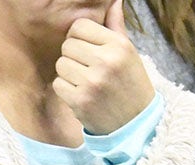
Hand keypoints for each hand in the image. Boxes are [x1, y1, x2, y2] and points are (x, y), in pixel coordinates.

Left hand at [53, 0, 154, 134]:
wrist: (136, 122)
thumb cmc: (130, 83)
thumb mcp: (128, 53)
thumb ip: (116, 27)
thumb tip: (113, 1)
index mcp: (119, 45)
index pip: (79, 27)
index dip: (77, 37)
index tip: (86, 49)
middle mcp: (106, 61)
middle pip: (67, 45)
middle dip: (72, 56)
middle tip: (86, 68)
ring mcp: (93, 81)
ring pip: (61, 64)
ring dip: (68, 73)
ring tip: (86, 81)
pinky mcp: (80, 100)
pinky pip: (58, 84)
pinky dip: (66, 90)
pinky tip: (81, 94)